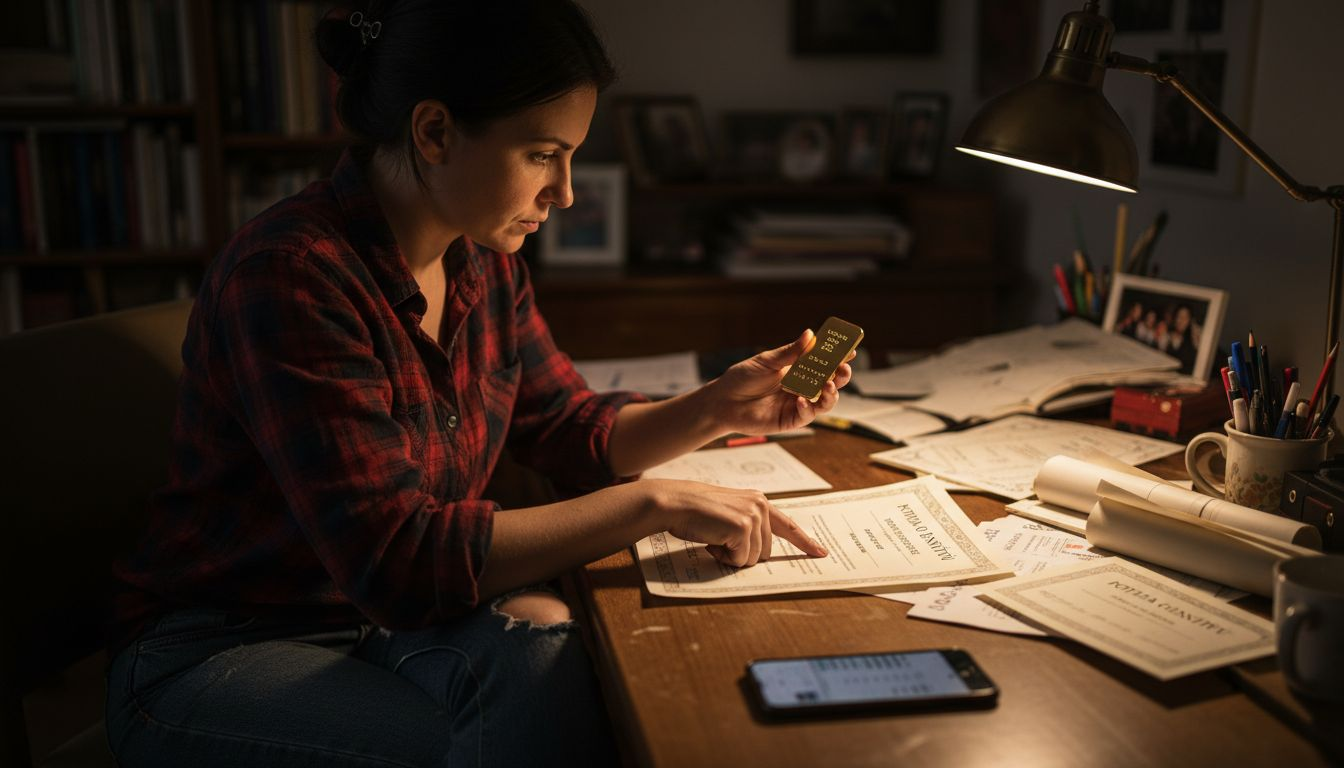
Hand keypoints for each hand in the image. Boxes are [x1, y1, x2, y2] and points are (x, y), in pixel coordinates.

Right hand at [644, 479, 828, 566]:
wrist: (676, 503)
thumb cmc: (696, 511)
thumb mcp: (729, 513)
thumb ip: (748, 526)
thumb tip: (758, 553)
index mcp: (759, 501)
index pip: (788, 525)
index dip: (805, 542)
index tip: (821, 552)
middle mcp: (761, 506)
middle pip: (766, 551)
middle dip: (743, 554)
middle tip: (720, 541)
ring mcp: (754, 516)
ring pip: (754, 559)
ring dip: (732, 556)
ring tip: (714, 539)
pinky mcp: (743, 528)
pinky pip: (740, 560)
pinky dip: (724, 558)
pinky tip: (711, 542)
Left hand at [706, 329, 854, 435]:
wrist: (723, 401)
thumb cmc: (743, 378)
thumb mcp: (767, 361)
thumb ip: (790, 352)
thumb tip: (810, 334)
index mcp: (798, 369)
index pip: (823, 362)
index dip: (838, 356)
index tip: (850, 349)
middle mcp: (802, 386)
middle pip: (830, 382)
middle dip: (841, 375)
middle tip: (844, 368)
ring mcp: (798, 403)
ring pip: (825, 401)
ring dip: (831, 394)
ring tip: (828, 385)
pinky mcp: (791, 419)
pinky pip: (807, 415)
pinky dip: (808, 408)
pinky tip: (801, 400)